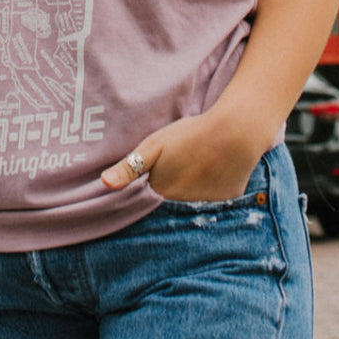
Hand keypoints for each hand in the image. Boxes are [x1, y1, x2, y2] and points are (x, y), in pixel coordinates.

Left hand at [100, 112, 263, 201]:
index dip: (152, 183)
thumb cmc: (190, 135)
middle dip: (173, 186)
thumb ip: (129, 167)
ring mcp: (207, 205)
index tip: (158, 171)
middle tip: (182, 162)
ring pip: (194, 199)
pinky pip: (216, 197)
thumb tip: (104, 184)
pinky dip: (214, 186)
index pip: (151, 196)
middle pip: (172, 199)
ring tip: (199, 162)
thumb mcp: (154, 145)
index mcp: (163, 191)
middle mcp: (183, 205)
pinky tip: (216, 167)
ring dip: (193, 187)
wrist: (234, 133)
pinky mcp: (227, 200)